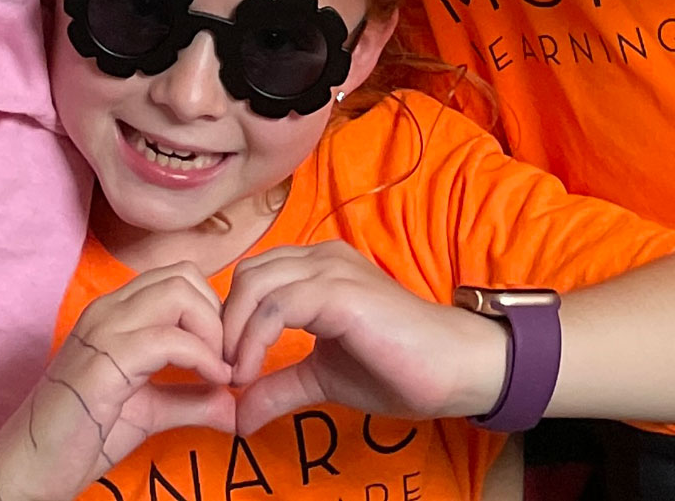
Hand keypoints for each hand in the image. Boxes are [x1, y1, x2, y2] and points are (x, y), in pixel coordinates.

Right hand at [0, 267, 233, 500]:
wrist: (28, 472)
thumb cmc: (80, 439)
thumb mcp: (149, 410)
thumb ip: (191, 399)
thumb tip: (236, 404)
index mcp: (114, 312)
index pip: (178, 277)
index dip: (212, 308)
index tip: (224, 353)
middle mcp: (108, 310)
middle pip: (184, 276)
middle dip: (218, 314)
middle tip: (226, 360)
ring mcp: (103, 331)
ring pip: (180, 293)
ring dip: (213, 330)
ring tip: (219, 372)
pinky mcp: (104, 362)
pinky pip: (170, 340)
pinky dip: (203, 357)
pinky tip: (213, 383)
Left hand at [224, 242, 508, 432]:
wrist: (450, 367)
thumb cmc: (395, 367)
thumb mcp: (323, 378)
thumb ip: (280, 387)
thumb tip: (237, 417)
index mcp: (318, 269)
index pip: (253, 277)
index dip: (230, 321)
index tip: (228, 371)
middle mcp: (322, 258)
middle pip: (247, 274)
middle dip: (224, 326)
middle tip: (227, 375)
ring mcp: (333, 270)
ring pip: (256, 283)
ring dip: (234, 334)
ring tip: (239, 377)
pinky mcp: (342, 292)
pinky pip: (278, 305)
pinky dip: (254, 339)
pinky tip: (253, 373)